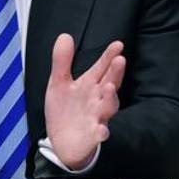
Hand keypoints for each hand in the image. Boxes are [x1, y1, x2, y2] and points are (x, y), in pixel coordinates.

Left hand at [44, 34, 125, 169]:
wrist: (61, 143)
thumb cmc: (65, 112)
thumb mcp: (59, 83)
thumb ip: (62, 61)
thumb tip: (64, 36)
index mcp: (89, 85)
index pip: (102, 67)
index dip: (110, 56)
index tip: (118, 44)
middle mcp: (97, 99)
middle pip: (110, 83)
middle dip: (115, 73)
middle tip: (120, 60)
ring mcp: (97, 117)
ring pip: (109, 107)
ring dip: (110, 98)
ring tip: (109, 87)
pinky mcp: (93, 136)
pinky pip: (100, 134)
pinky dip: (102, 132)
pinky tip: (102, 130)